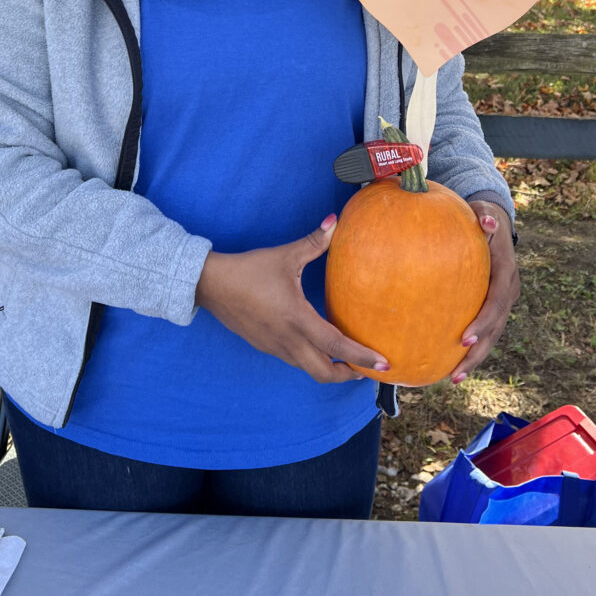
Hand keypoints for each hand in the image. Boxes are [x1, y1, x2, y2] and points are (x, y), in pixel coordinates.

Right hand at [195, 215, 390, 383]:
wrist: (211, 284)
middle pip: (324, 373)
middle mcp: (288, 340)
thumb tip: (335, 221)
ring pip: (308, 369)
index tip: (384, 364)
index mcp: (297, 319)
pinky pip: (294, 360)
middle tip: (367, 367)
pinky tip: (317, 346)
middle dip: (348, 374)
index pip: (336, 346)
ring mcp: (275, 346)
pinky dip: (312, 360)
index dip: (362, 357)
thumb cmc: (249, 270)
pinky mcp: (265, 346)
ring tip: (347, 360)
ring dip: (330, 369)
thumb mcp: (285, 255)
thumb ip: (314, 242)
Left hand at [449, 199, 519, 384]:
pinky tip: (448, 364)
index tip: (463, 337)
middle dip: (477, 351)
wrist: (494, 221)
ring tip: (452, 378)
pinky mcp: (493, 307)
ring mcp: (503, 301)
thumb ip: (483, 217)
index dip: (483, 321)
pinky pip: (483, 331)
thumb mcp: (484, 212)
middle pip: (495, 328)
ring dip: (474, 359)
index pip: (496, 301)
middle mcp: (508, 290)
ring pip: (491, 336)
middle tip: (456, 370)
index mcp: (506, 272)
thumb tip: (487, 222)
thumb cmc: (482, 217)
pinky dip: (469, 349)